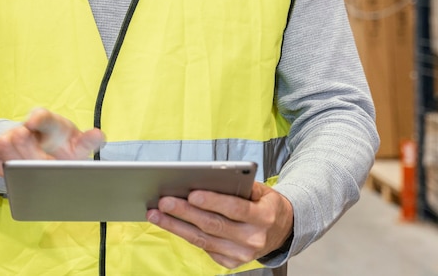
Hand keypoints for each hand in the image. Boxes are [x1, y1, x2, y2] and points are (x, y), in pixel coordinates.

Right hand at [0, 107, 104, 175]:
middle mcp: (29, 127)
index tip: (32, 122)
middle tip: (41, 166)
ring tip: (29, 170)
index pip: (43, 116)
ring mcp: (10, 136)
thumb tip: (99, 135)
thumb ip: (88, 141)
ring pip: (3, 143)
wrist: (45, 150)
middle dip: (29, 154)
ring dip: (14, 159)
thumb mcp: (78, 145)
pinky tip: (15, 174)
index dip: (38, 118)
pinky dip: (0, 167)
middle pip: (20, 135)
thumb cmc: (65, 147)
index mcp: (51, 124)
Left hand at [146, 182, 292, 269]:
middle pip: (213, 225)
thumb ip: (238, 184)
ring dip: (176, 226)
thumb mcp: (260, 189)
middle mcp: (253, 239)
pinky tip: (170, 224)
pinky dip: (185, 235)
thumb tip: (208, 176)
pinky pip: (204, 248)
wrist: (281, 231)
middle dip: (185, 212)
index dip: (213, 201)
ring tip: (156, 213)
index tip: (191, 193)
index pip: (234, 209)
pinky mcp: (231, 263)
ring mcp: (242, 255)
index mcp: (263, 217)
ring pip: (203, 240)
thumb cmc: (264, 204)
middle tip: (164, 201)